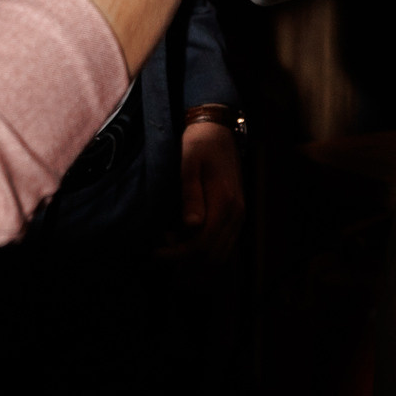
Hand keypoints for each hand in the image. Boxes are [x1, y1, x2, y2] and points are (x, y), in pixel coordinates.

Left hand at [164, 118, 242, 259]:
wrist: (218, 131)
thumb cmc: (199, 145)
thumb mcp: (188, 163)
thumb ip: (190, 193)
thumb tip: (190, 225)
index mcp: (224, 203)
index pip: (202, 245)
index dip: (178, 255)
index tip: (156, 253)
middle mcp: (236, 214)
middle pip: (212, 257)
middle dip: (185, 264)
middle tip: (159, 254)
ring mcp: (239, 217)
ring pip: (221, 256)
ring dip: (196, 262)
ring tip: (170, 251)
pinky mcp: (236, 216)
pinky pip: (224, 247)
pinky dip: (206, 254)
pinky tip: (185, 245)